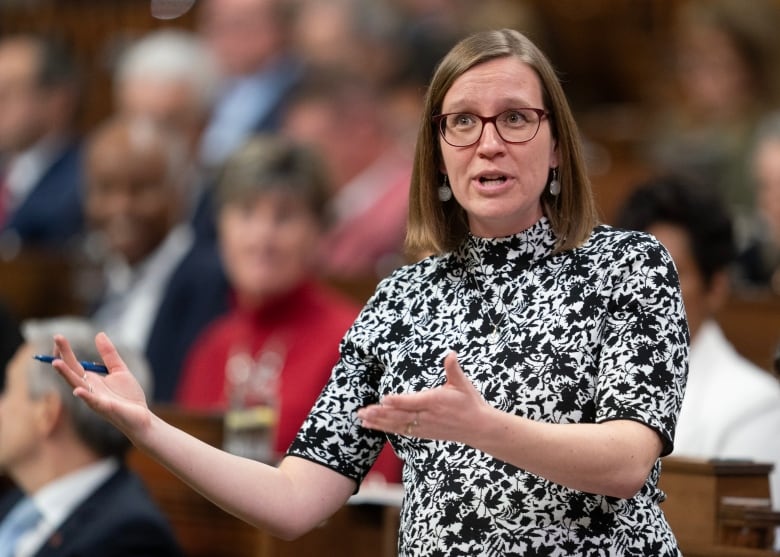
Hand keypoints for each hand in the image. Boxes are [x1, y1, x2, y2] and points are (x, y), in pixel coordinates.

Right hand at [52, 332, 151, 437]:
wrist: (142, 416)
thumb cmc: (129, 396)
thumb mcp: (120, 370)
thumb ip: (109, 354)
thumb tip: (98, 334)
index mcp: (91, 380)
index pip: (73, 364)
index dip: (65, 351)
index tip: (58, 337)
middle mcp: (89, 389)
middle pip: (71, 371)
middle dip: (62, 356)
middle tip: (56, 338)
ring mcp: (95, 399)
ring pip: (77, 385)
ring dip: (66, 374)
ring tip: (55, 363)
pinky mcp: (105, 408)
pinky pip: (93, 402)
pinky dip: (85, 396)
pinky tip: (78, 391)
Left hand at [357, 351, 490, 444]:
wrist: (478, 428)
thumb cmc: (469, 403)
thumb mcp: (463, 384)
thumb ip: (453, 369)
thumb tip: (451, 354)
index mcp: (435, 402)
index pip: (413, 402)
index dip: (398, 401)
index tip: (384, 398)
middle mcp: (427, 416)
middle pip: (400, 416)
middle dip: (380, 414)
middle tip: (363, 411)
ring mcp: (424, 426)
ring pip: (397, 425)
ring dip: (379, 422)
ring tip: (362, 418)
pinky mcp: (422, 432)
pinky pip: (401, 431)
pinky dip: (386, 428)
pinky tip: (373, 425)